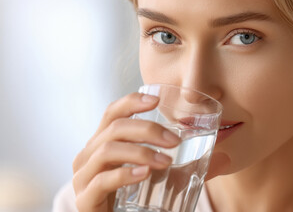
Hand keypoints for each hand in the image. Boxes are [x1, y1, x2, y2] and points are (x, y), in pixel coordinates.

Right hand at [72, 92, 180, 211]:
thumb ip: (157, 151)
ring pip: (107, 151)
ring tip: (166, 162)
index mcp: (100, 143)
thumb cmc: (128, 195)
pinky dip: (126, 174)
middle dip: (148, 130)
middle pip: (114, 129)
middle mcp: (87, 155)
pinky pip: (102, 180)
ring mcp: (82, 177)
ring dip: (141, 153)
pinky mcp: (84, 199)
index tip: (156, 100)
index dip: (132, 102)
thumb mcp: (140, 167)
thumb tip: (201, 137)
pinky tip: (145, 174)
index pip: (112, 113)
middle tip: (174, 141)